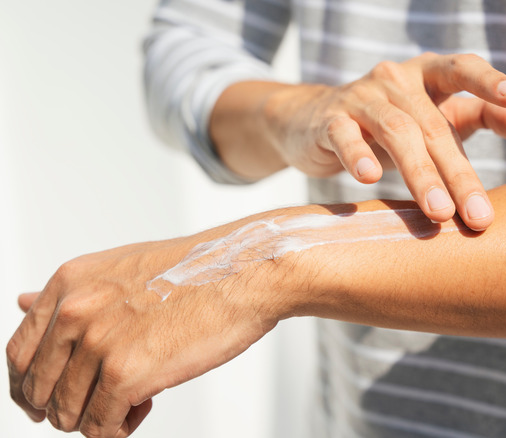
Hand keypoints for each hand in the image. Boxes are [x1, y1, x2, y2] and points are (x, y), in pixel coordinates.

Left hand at [6, 233, 283, 436]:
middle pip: (36, 388)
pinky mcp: (125, 375)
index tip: (44, 398)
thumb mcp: (118, 268)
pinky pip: (101, 427)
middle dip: (60, 407)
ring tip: (129, 404)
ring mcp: (97, 344)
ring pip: (67, 413)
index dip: (29, 384)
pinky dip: (116, 430)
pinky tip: (140, 409)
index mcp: (69, 284)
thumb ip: (71, 293)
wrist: (243, 272)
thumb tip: (22, 302)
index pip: (19, 352)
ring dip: (93, 420)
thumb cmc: (196, 270)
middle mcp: (75, 312)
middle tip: (92, 408)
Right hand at [262, 52, 505, 230]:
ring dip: (419, 173)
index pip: (462, 69)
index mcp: (428, 75)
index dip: (489, 82)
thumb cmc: (390, 125)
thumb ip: (481, 116)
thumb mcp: (436, 117)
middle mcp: (397, 79)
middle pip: (434, 125)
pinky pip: (344, 135)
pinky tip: (370, 178)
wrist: (316, 124)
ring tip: (438, 211)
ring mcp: (361, 97)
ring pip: (396, 132)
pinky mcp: (329, 120)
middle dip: (458, 173)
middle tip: (478, 215)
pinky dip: (356, 154)